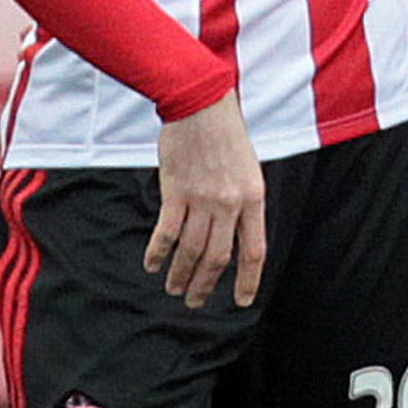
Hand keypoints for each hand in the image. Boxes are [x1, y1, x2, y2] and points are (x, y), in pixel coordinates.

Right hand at [144, 93, 266, 309]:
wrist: (202, 105)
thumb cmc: (226, 134)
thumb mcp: (248, 169)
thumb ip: (243, 201)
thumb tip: (233, 233)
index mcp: (254, 197)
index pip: (255, 250)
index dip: (248, 280)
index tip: (243, 300)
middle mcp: (230, 203)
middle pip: (220, 257)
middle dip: (207, 285)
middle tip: (195, 302)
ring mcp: (203, 198)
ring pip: (192, 250)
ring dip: (181, 274)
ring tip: (174, 289)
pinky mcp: (176, 192)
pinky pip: (167, 232)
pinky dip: (158, 252)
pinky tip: (152, 265)